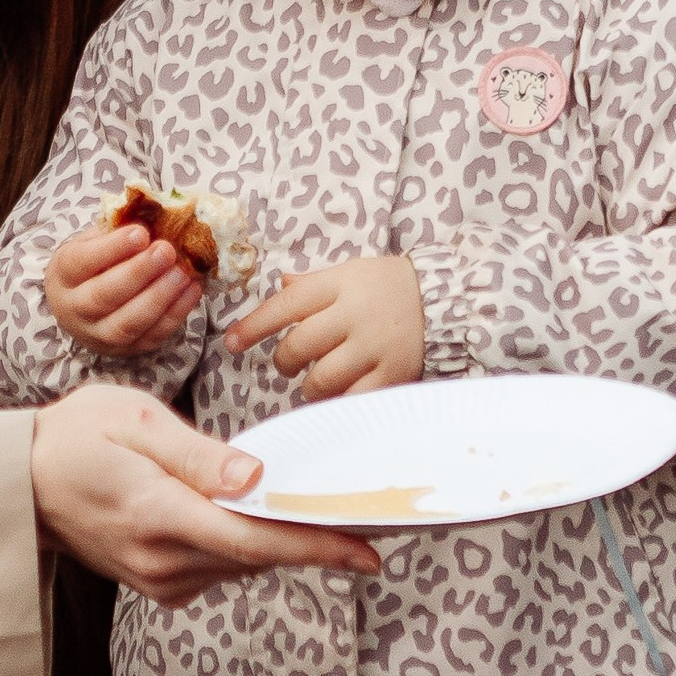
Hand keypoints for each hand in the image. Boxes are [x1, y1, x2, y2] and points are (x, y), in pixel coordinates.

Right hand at [31, 381, 382, 605]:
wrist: (16, 483)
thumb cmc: (74, 437)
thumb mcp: (135, 421)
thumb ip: (199, 455)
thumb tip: (256, 478)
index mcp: (158, 515)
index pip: (253, 541)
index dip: (316, 548)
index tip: (368, 551)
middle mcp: (161, 561)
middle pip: (257, 558)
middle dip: (314, 540)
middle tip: (371, 518)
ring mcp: (158, 579)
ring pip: (241, 564)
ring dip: (279, 540)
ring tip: (323, 512)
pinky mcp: (158, 583)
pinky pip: (220, 566)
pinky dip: (245, 544)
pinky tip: (256, 516)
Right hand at [44, 224, 201, 358]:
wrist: (84, 306)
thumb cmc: (95, 264)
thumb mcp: (96, 240)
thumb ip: (118, 228)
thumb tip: (158, 212)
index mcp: (63, 275)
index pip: (81, 262)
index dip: (112, 248)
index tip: (141, 232)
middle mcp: (75, 310)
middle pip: (103, 296)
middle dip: (138, 273)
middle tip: (166, 250)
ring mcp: (100, 336)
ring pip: (127, 323)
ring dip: (159, 297)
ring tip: (182, 273)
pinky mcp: (127, 351)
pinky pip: (152, 336)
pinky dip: (176, 313)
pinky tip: (192, 289)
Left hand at [229, 255, 425, 397]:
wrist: (443, 298)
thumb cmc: (384, 286)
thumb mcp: (347, 273)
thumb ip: (311, 285)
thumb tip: (278, 286)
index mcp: (339, 285)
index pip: (285, 305)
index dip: (253, 327)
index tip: (232, 343)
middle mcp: (355, 315)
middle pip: (299, 346)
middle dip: (284, 360)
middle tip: (287, 363)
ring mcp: (375, 347)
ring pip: (322, 378)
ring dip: (308, 385)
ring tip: (313, 381)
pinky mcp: (393, 374)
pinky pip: (352, 399)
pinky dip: (337, 402)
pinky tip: (336, 396)